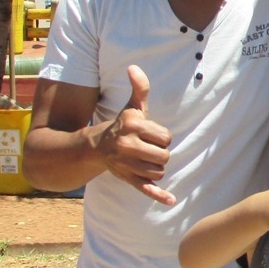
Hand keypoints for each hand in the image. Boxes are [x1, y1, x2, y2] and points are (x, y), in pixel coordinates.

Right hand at [98, 65, 174, 204]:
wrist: (97, 147)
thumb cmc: (122, 125)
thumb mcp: (132, 108)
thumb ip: (139, 89)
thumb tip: (133, 67)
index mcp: (133, 126)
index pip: (166, 137)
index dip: (162, 137)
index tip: (150, 136)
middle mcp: (127, 145)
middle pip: (164, 156)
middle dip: (161, 153)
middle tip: (148, 149)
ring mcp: (126, 164)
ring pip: (159, 171)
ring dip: (156, 167)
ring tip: (143, 159)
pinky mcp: (128, 179)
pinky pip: (146, 189)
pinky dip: (159, 196)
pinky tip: (171, 200)